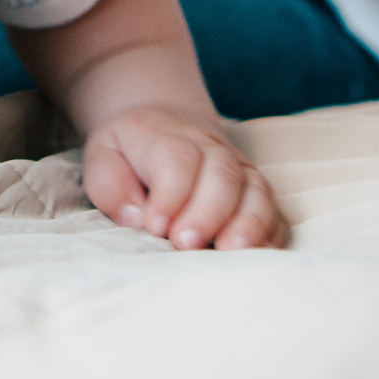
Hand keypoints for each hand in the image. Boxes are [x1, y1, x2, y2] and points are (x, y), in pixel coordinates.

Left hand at [82, 104, 285, 251]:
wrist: (164, 125)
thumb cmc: (129, 153)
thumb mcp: (103, 158)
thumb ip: (110, 185)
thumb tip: (138, 218)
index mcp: (167, 137)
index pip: (177, 159)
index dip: (170, 193)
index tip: (154, 225)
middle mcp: (211, 148)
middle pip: (222, 173)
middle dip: (207, 211)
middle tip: (186, 244)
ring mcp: (239, 168)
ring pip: (255, 189)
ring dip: (247, 222)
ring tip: (231, 252)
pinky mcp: (257, 191)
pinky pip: (274, 209)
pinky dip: (271, 231)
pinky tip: (259, 254)